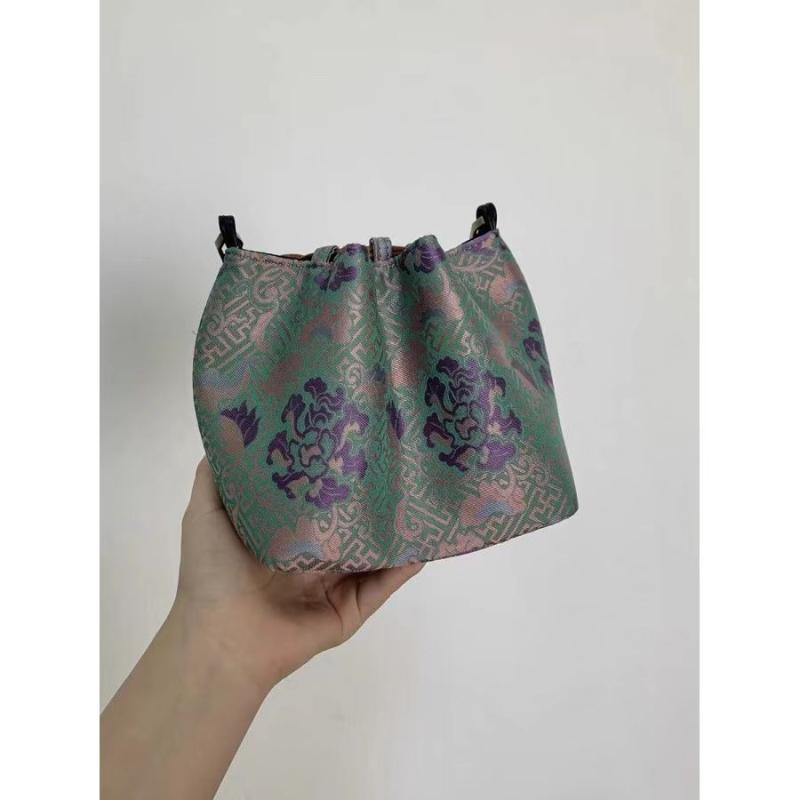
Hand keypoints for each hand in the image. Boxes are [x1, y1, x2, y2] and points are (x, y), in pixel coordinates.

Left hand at [173, 458, 423, 693]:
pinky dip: (405, 565)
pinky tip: (424, 540)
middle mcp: (312, 558)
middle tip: (395, 460)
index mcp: (283, 536)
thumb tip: (235, 428)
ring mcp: (335, 585)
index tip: (352, 438)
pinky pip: (384, 584)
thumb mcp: (206, 512)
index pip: (317, 498)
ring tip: (418, 494)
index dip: (333, 471)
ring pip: (374, 551)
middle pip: (350, 523)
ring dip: (395, 529)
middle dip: (369, 497)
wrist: (222, 639)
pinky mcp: (351, 609)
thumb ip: (217, 475)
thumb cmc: (212, 573)